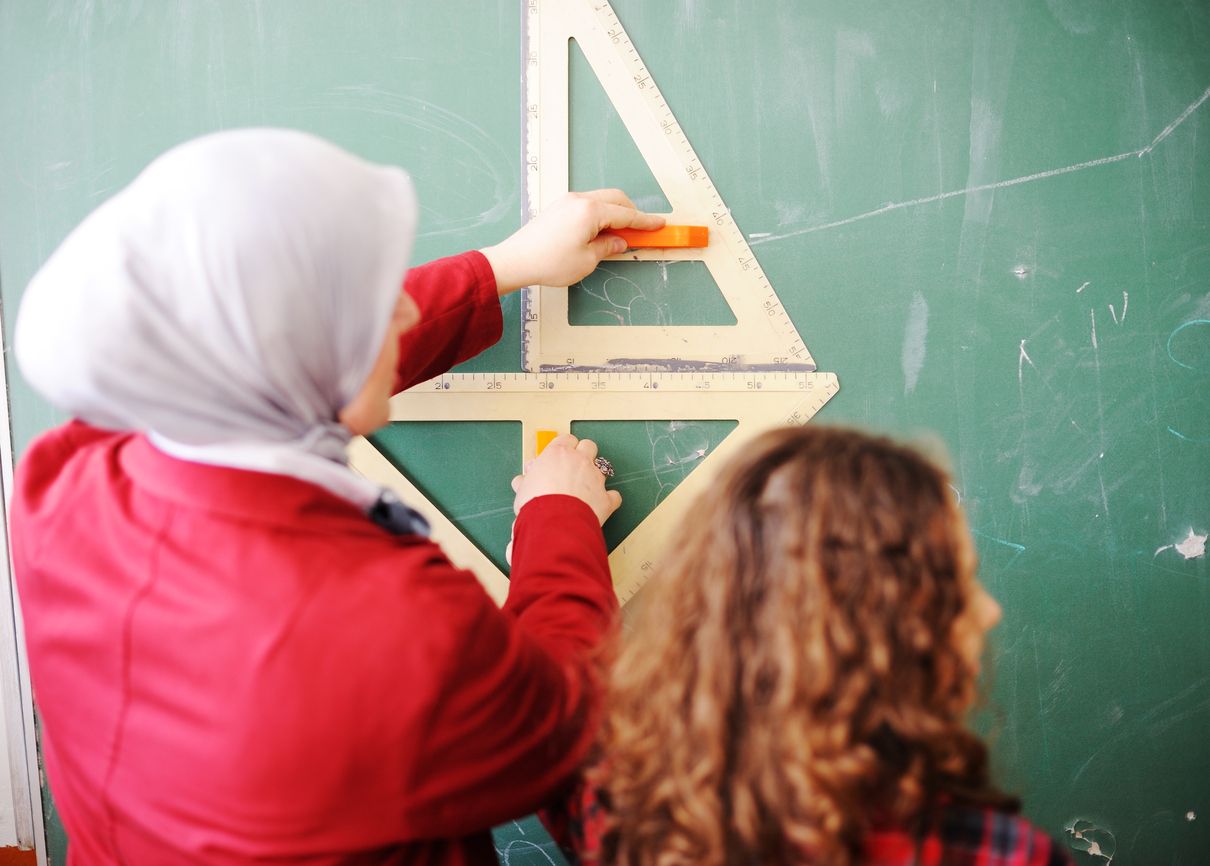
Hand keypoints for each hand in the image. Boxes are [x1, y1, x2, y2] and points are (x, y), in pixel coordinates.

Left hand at [480, 190, 664, 293]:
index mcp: (590, 211)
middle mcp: (580, 200)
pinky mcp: (559, 207)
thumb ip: (608, 247)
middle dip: (632, 213)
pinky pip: (588, 204)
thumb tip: (619, 242)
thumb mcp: (587, 260)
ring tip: (619, 235)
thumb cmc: (549, 262)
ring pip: (602, 199)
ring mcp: (567, 201)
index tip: (660, 224)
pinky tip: (600, 231)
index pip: (627, 214)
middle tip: (641, 231)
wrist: (516, 260)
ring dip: (615, 213)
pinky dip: (600, 213)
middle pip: (616, 199)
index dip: (646, 221)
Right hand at [511, 434, 621, 525]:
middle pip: (588, 446)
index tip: (558, 457)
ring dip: (595, 477)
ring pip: (602, 468)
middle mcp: (580, 461)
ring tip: (583, 490)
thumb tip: (522, 482)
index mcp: (558, 454)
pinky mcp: (606, 498)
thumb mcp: (523, 489)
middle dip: (583, 454)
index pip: (566, 439)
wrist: (553, 522)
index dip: (563, 448)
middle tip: (573, 468)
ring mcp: (595, 478)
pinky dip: (608, 500)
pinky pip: (613, 496)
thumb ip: (526, 481)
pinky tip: (600, 505)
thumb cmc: (536, 504)